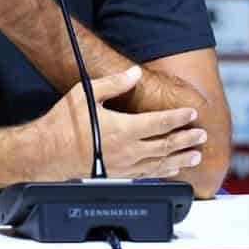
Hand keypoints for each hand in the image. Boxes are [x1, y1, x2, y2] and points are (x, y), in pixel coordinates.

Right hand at [33, 66, 206, 179]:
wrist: (47, 153)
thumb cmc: (63, 123)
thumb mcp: (87, 94)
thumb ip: (114, 83)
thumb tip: (135, 73)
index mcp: (123, 128)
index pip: (160, 122)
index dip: (178, 118)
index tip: (191, 114)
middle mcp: (127, 150)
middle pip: (165, 145)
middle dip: (186, 139)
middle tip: (201, 135)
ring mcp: (123, 166)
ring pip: (160, 163)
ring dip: (180, 159)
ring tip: (196, 156)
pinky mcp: (117, 175)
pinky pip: (147, 174)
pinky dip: (163, 171)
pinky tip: (171, 169)